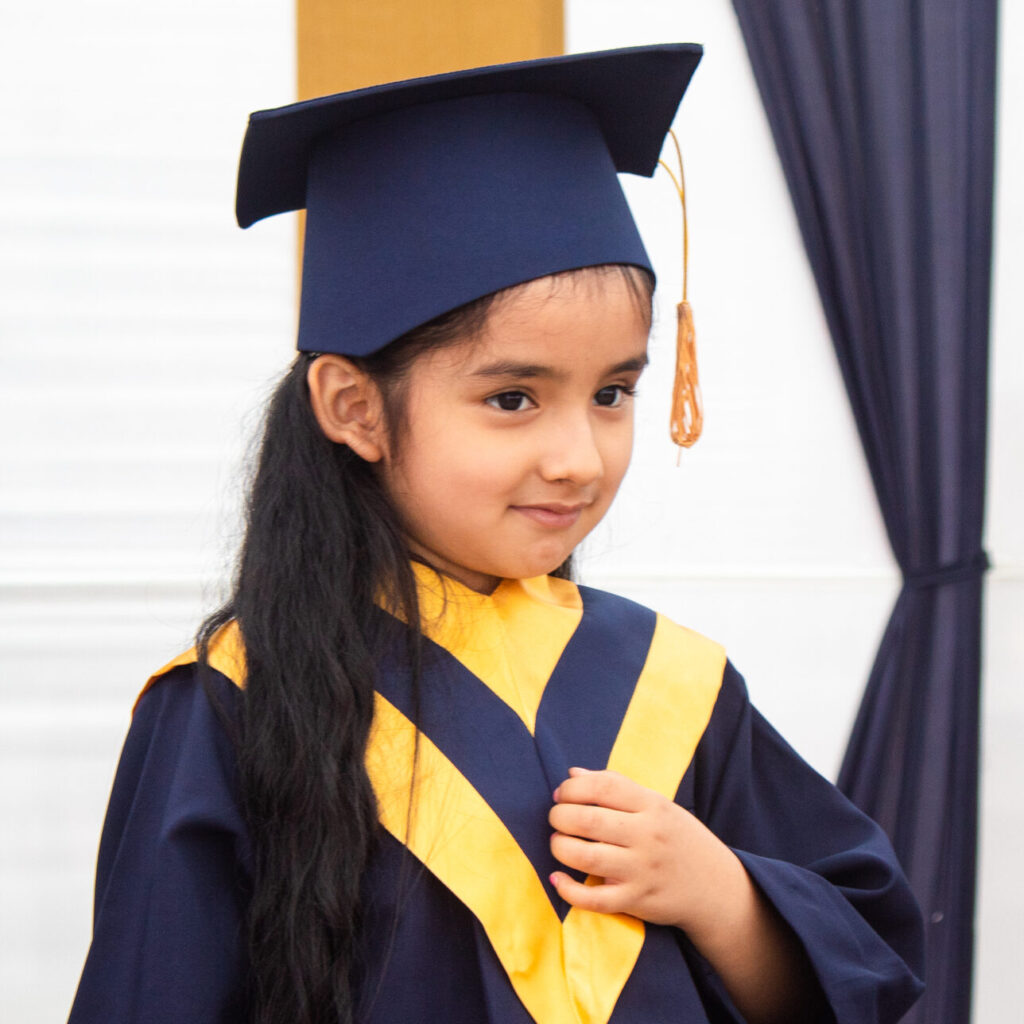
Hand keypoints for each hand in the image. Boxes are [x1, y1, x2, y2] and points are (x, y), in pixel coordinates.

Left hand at [547, 767, 721, 929]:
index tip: (562, 794)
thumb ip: (615, 787)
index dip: (573, 787)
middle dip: (560, 817)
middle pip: (589, 821)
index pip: (604, 786)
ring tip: (558, 843)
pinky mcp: (637, 901)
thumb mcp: (656, 804)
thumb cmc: (675, 837)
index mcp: (652, 805)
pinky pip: (595, 899)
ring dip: (561, 848)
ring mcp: (642, 870)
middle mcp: (648, 835)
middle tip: (556, 819)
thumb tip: (571, 774)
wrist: (715, 886)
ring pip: (587, 858)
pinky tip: (557, 879)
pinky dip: (569, 890)